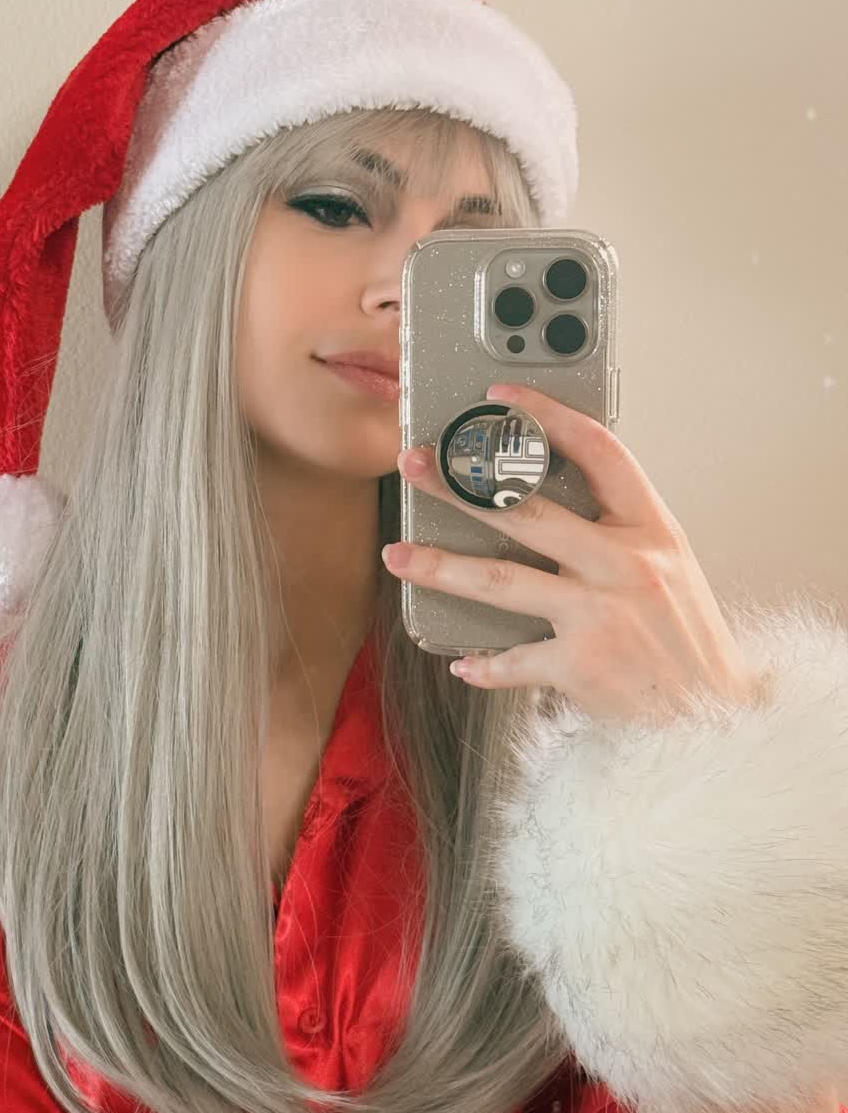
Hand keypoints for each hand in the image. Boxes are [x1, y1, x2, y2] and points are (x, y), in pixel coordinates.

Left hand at [385, 381, 764, 725]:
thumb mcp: (670, 568)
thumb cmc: (686, 640)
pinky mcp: (581, 664)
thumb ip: (617, 531)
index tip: (501, 398)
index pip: (599, 450)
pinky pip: (513, 659)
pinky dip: (485, 664)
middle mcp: (627, 564)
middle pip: (527, 511)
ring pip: (500, 579)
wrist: (714, 714)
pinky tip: (463, 662)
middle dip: (459, 486)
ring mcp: (602, 613)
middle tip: (415, 466)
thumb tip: (544, 499)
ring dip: (440, 566)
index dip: (547, 416)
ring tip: (398, 555)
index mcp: (652, 529)